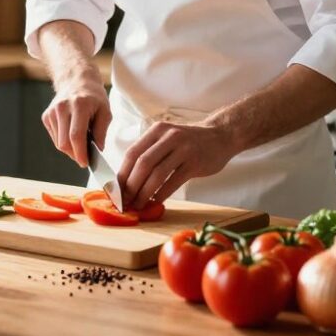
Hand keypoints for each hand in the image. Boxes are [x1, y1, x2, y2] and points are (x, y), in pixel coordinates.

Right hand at [41, 76, 110, 167]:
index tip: (85, 163)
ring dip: (70, 149)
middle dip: (75, 155)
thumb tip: (98, 151)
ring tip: (81, 141)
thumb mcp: (105, 111)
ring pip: (59, 143)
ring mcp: (52, 112)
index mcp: (79, 105)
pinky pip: (55, 137)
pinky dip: (64, 141)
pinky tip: (72, 133)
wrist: (76, 79)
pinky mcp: (46, 116)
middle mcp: (62, 108)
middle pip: (64, 142)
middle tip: (85, 157)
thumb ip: (102, 131)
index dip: (80, 153)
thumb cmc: (94, 96)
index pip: (76, 135)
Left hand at [117, 121, 235, 209]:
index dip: (122, 173)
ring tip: (138, 204)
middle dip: (131, 186)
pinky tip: (156, 201)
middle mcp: (168, 137)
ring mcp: (183, 149)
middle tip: (125, 201)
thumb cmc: (188, 141)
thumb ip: (150, 152)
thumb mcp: (167, 137)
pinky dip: (162, 194)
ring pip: (157, 174)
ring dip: (144, 193)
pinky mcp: (195, 163)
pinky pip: (173, 181)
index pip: (132, 153)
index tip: (115, 190)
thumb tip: (127, 178)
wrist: (220, 136)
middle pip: (142, 164)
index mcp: (157, 130)